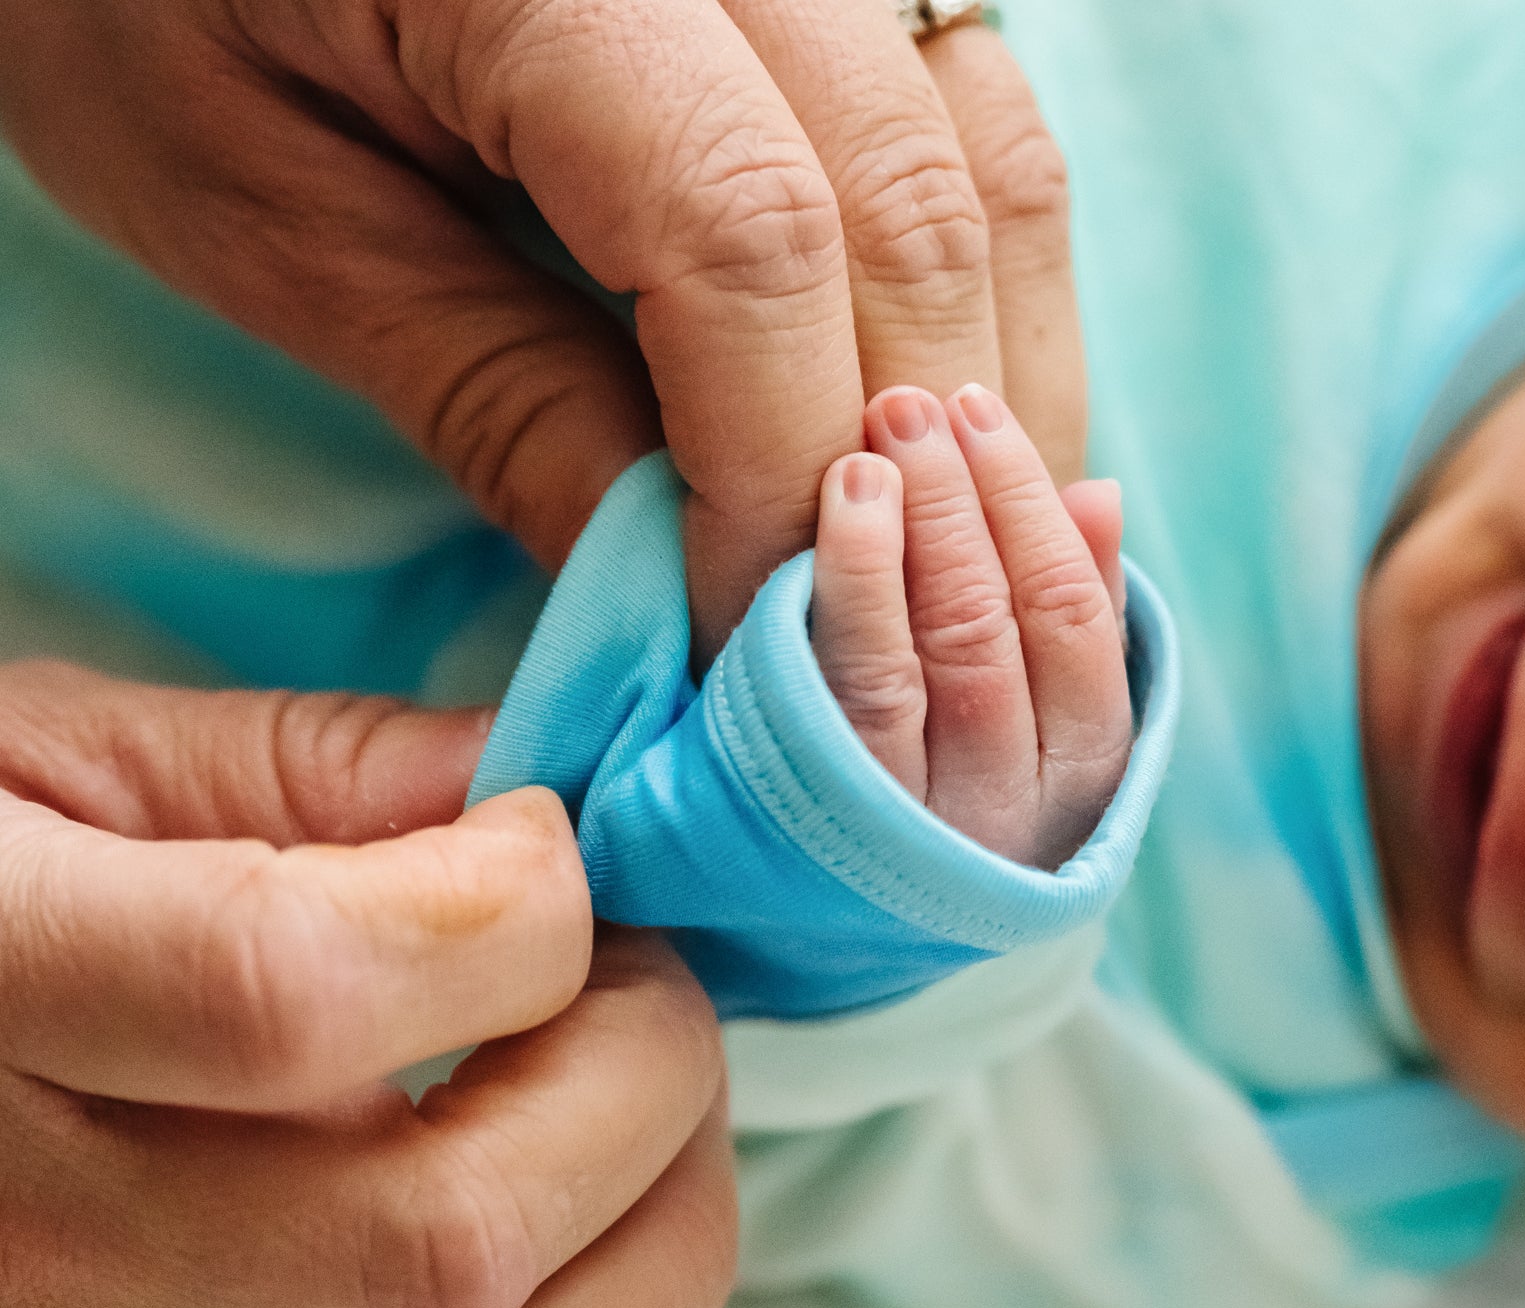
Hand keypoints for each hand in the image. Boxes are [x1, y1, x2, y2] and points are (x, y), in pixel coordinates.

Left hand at [0, 0, 1079, 647]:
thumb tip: (673, 593)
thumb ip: (496, 401)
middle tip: (832, 640)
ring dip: (980, 396)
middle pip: (914, 217)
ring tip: (911, 553)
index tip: (726, 638)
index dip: (768, 479)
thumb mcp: (276, 223)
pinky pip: (987, 128)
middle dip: (893, 474)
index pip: (751, 243)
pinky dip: (985, 295)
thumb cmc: (143, 4)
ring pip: (995, 175)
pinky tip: (930, 416)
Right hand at [0, 663, 731, 1307]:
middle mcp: (14, 1244)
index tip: (552, 843)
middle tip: (647, 976)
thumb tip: (558, 791)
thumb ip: (328, 765)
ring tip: (648, 1097)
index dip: (505, 911)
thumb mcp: (83, 752)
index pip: (288, 999)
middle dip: (636, 1084)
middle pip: (437, 1247)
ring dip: (644, 1242)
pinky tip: (566, 1185)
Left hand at [811, 385, 1130, 869]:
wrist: (831, 936)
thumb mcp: (1034, 724)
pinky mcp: (839, 823)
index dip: (1033, 508)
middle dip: (966, 501)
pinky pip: (857, 693)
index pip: (1077, 621)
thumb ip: (1066, 613)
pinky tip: (848, 506)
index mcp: (1081, 774)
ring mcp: (924, 824)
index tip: (984, 412)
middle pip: (1004, 628)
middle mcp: (1015, 810)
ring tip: (881, 435)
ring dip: (919, 531)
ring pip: (937, 658)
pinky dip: (858, 587)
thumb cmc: (947, 794)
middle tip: (918, 400)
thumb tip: (1098, 492)